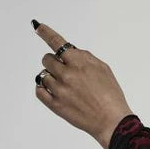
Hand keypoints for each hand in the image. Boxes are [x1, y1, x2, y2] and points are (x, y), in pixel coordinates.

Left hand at [33, 21, 133, 148]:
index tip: (38, 27)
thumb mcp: (104, 69)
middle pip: (47, 59)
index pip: (57, 43)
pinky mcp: (55, 105)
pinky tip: (55, 92)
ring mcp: (59, 90)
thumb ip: (85, 57)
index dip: (46, 33)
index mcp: (80, 63)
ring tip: (67, 87)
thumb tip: (70, 52)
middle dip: (55, 63)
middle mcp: (67, 74)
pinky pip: (39, 91)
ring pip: (43, 75)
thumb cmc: (111, 96)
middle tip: (66, 72)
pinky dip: (44, 89)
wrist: (112, 121)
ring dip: (52, 78)